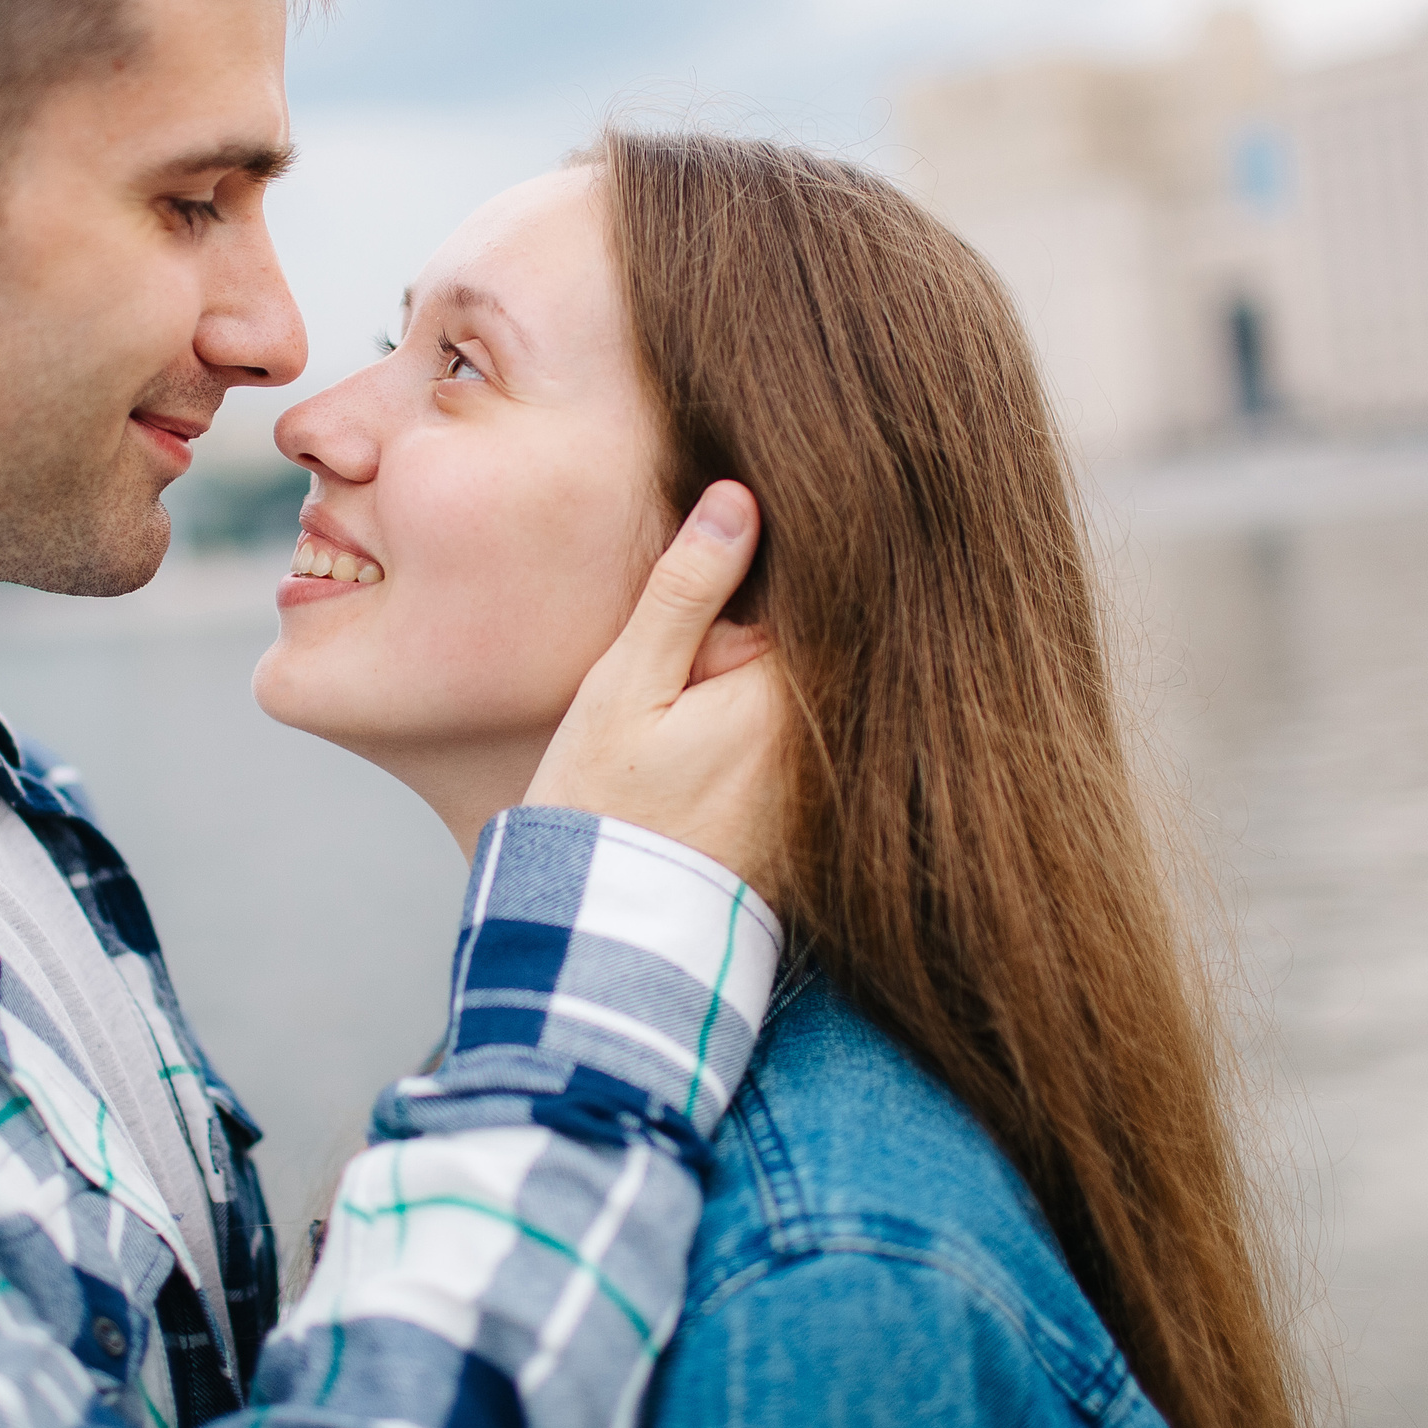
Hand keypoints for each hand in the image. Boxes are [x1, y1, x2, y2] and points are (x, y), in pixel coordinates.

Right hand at [525, 481, 789, 894]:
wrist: (605, 929)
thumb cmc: (602, 803)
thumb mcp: (626, 683)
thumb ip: (687, 589)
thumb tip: (739, 497)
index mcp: (788, 693)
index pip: (800, 586)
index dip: (742, 576)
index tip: (695, 599)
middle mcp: (826, 736)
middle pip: (800, 637)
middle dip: (742, 632)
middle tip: (673, 694)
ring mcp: (821, 780)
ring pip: (789, 687)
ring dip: (742, 683)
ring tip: (678, 737)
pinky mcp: (806, 812)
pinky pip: (786, 738)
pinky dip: (748, 732)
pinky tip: (696, 767)